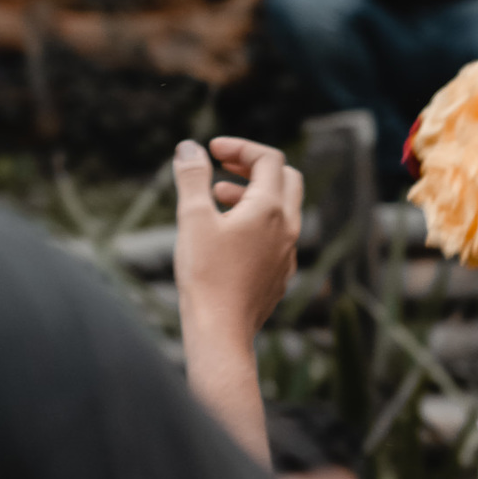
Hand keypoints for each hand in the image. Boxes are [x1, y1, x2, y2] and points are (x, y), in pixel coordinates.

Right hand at [173, 136, 302, 344]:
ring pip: (281, 209)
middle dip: (254, 166)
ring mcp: (288, 253)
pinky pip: (277, 236)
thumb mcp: (192, 219)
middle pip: (286, 179)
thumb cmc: (205, 275)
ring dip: (252, 195)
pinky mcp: (280, 274)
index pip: (269, 159)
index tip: (212, 151)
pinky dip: (256, 222)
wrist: (221, 331)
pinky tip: (228, 236)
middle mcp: (287, 229)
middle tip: (223, 167)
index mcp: (270, 209)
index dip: (241, 147)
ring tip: (217, 199)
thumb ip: (193, 177)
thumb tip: (189, 147)